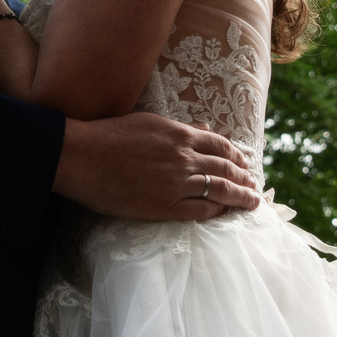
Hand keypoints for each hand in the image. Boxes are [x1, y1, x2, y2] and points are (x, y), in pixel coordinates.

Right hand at [55, 114, 262, 221]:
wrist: (82, 157)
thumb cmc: (109, 136)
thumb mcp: (149, 122)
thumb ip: (180, 127)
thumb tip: (205, 127)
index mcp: (181, 135)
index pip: (221, 146)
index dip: (237, 156)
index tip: (245, 164)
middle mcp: (184, 158)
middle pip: (226, 168)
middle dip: (244, 178)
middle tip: (254, 186)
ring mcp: (176, 183)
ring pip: (220, 190)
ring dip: (240, 197)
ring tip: (251, 202)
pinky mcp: (164, 206)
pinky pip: (201, 211)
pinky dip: (217, 212)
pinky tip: (225, 214)